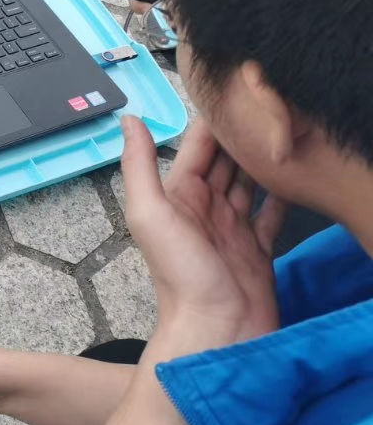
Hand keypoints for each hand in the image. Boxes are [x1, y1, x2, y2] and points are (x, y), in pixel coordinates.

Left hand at [120, 116, 284, 357]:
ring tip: (284, 135)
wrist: (216, 332)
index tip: (236, 92)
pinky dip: (281, 198)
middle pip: (225, 163)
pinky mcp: (257, 251)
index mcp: (178, 196)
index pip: (197, 147)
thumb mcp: (150, 213)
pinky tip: (295, 179)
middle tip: (269, 108)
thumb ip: (140, 165)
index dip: (213, 121)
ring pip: (249, 185)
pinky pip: (270, 217)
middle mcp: (205, 209)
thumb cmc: (180, 275)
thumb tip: (130, 119)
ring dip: (262, 162)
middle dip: (241, 137)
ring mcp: (232, 230)